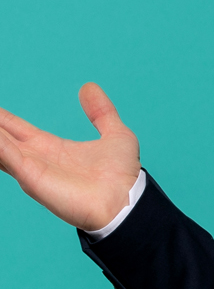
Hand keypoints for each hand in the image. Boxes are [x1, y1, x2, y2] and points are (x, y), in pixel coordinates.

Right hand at [0, 84, 140, 231]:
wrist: (126, 200)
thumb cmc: (122, 175)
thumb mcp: (114, 134)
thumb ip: (101, 111)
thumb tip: (88, 87)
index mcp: (51, 148)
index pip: (16, 129)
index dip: (1, 118)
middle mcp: (36, 159)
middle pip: (1, 137)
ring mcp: (32, 169)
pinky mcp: (32, 179)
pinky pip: (6, 157)